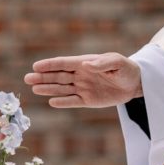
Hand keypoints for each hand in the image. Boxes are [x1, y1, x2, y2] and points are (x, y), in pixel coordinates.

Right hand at [24, 52, 141, 107]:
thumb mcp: (118, 62)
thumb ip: (103, 64)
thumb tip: (86, 65)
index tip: (36, 66)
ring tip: (34, 88)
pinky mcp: (88, 100)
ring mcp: (83, 87)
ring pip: (62, 88)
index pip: (64, 63)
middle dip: (43, 77)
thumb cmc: (126, 69)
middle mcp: (81, 75)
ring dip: (49, 88)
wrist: (136, 84)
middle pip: (59, 76)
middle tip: (27, 78)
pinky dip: (63, 101)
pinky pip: (73, 101)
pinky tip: (52, 101)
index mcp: (86, 63)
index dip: (50, 64)